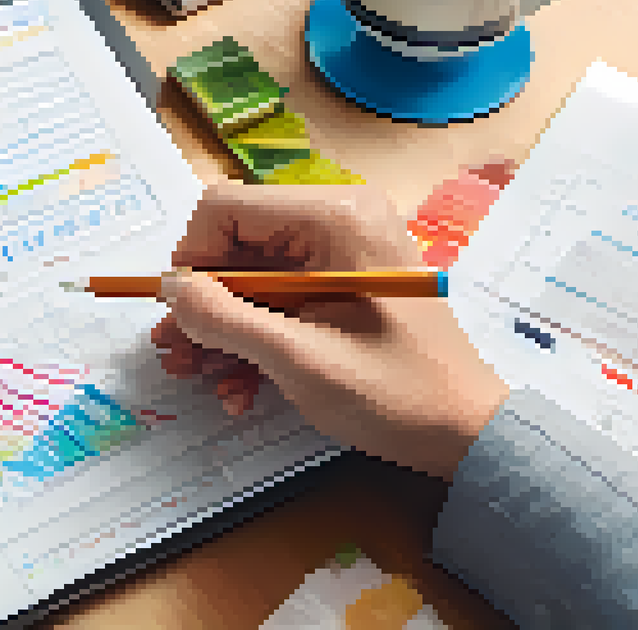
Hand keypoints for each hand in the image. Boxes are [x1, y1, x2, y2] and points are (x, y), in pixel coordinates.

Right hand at [151, 183, 509, 480]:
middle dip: (203, 303)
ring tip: (200, 376)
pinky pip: (281, 296)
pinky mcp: (346, 281)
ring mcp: (344, 250)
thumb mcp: (298, 358)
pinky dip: (256, 337)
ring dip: (223, 327)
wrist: (466, 430)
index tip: (179, 314)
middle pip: (236, 243)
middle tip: (175, 356)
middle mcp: (339, 218)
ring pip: (253, 274)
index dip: (191, 259)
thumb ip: (225, 319)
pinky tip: (242, 386)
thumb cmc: (396, 393)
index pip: (226, 207)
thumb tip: (170, 290)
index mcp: (335, 218)